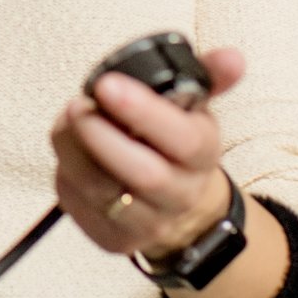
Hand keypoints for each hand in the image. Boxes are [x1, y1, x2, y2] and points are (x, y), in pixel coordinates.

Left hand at [51, 47, 246, 259]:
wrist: (178, 205)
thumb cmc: (176, 143)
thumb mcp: (195, 107)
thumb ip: (209, 75)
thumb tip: (232, 57)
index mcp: (203, 154)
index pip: (184, 139)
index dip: (144, 112)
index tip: (108, 84)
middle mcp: (180, 195)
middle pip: (144, 173)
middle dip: (102, 135)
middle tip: (77, 105)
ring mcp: (147, 223)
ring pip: (101, 191)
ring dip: (73, 151)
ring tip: (67, 121)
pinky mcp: (113, 239)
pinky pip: (79, 206)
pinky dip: (65, 173)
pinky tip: (68, 150)